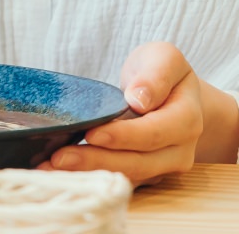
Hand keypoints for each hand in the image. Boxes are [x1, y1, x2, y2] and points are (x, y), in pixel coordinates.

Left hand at [46, 42, 238, 183]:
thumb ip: (155, 75)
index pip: (155, 133)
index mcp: (187, 119)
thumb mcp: (164, 58)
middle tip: (59, 158)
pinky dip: (90, 177)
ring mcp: (162, 167)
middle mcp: (179, 151)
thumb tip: (140, 100)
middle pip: (138, 162)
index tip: (92, 133)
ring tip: (51, 168)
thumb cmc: (162, 73)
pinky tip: (60, 172)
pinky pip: (118, 179)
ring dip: (89, 173)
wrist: (173, 95)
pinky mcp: (144, 176)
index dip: (124, 136)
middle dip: (97, 161)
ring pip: (126, 176)